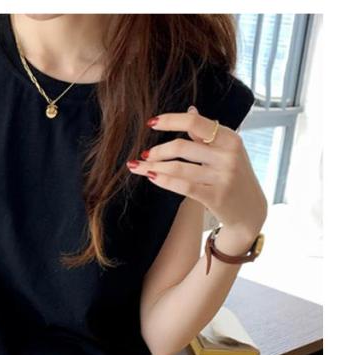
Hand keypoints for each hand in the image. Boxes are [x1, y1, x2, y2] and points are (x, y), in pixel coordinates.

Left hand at [126, 105, 266, 237]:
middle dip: (157, 151)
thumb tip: (190, 110)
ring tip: (138, 167)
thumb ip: (207, 133)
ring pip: (178, 168)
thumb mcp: (226, 151)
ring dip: (153, 167)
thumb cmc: (234, 176)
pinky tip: (151, 177)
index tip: (151, 123)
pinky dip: (164, 180)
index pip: (195, 123)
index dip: (170, 121)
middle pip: (182, 147)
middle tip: (144, 155)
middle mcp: (228, 156)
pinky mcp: (215, 197)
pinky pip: (183, 186)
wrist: (250, 209)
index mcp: (230, 139)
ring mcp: (223, 177)